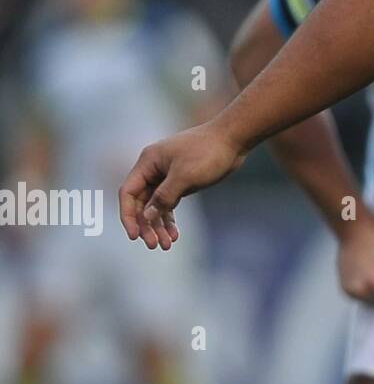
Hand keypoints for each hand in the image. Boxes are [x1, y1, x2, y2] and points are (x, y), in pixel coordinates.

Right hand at [119, 122, 245, 248]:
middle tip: (155, 245)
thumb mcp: (185, 176)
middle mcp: (154, 168)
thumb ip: (164, 197)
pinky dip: (170, 218)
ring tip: (166, 245)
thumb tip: (146, 217)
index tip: (135, 236)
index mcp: (148, 162)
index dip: (128, 216)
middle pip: (142, 202)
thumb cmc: (208, 152)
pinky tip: (175, 234)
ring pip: (156, 205)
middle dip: (146, 225)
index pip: (129, 193)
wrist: (234, 138)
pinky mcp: (181, 180)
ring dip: (159, 225)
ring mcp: (167, 175)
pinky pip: (169, 202)